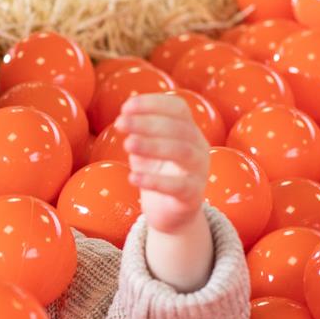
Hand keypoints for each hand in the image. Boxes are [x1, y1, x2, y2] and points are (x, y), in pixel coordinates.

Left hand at [114, 94, 209, 233]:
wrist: (171, 213)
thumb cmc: (157, 173)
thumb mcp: (144, 149)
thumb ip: (137, 133)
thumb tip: (124, 117)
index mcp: (189, 131)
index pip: (178, 108)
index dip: (153, 104)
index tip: (125, 107)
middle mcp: (198, 148)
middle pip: (179, 128)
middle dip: (147, 122)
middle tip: (120, 123)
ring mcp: (199, 172)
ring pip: (182, 152)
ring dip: (152, 145)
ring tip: (126, 144)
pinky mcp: (192, 196)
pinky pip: (178, 186)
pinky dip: (154, 181)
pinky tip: (133, 177)